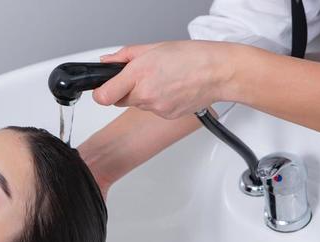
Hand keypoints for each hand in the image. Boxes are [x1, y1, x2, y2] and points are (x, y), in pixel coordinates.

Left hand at [93, 40, 235, 118]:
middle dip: (126, 89)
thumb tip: (107, 62)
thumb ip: (125, 56)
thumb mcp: (153, 47)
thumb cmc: (192, 57)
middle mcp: (145, 95)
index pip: (104, 96)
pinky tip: (172, 89)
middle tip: (143, 76)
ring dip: (145, 95)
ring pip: (139, 105)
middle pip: (120, 100)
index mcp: (139, 73)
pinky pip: (154, 110)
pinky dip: (159, 101)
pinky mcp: (167, 116)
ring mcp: (156, 108)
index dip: (101, 92)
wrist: (218, 73)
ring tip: (164, 80)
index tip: (103, 88)